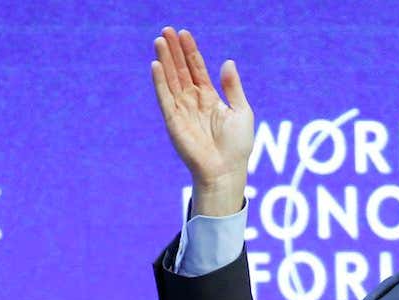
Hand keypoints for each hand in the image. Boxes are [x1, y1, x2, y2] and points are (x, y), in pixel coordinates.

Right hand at [151, 26, 252, 216]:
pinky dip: (160, 82)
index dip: (190, 51)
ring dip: (165, 61)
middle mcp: (193, 102)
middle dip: (174, 51)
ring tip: (159, 41)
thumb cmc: (237, 146)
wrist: (226, 170)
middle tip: (166, 30)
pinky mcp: (174, 122)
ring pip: (171, 80)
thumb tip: (228, 62)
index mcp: (209, 98)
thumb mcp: (241, 111)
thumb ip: (232, 87)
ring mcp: (182, 111)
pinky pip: (165, 98)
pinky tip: (156, 65)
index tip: (184, 33)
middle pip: (180, 70)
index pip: (196, 69)